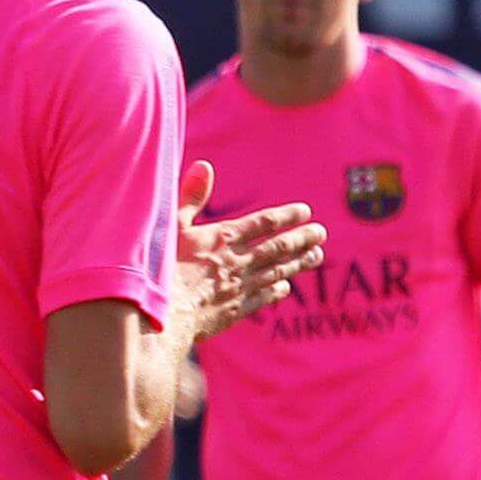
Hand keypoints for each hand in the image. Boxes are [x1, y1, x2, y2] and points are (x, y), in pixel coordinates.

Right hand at [167, 159, 321, 345]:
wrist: (160, 314)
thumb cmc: (159, 267)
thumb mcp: (170, 226)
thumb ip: (190, 196)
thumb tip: (204, 166)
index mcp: (223, 238)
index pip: (264, 223)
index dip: (287, 216)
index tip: (305, 211)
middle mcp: (237, 261)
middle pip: (278, 247)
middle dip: (302, 239)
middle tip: (321, 233)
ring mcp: (238, 287)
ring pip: (277, 272)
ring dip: (298, 263)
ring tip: (317, 255)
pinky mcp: (233, 311)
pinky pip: (263, 298)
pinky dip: (277, 290)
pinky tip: (286, 288)